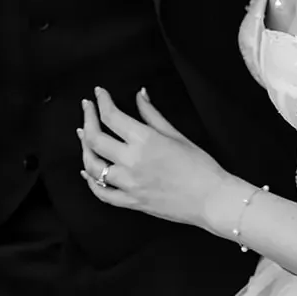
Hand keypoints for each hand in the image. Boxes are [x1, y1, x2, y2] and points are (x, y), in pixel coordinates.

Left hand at [77, 86, 232, 228]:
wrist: (212, 200)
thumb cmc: (200, 166)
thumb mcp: (176, 134)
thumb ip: (152, 114)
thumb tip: (140, 95)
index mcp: (144, 140)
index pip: (112, 116)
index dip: (101, 101)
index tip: (98, 93)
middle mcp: (132, 161)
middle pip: (95, 138)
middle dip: (87, 119)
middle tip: (87, 108)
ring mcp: (129, 184)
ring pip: (93, 166)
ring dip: (84, 149)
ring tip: (84, 136)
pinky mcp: (132, 202)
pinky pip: (103, 193)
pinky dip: (91, 182)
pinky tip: (88, 172)